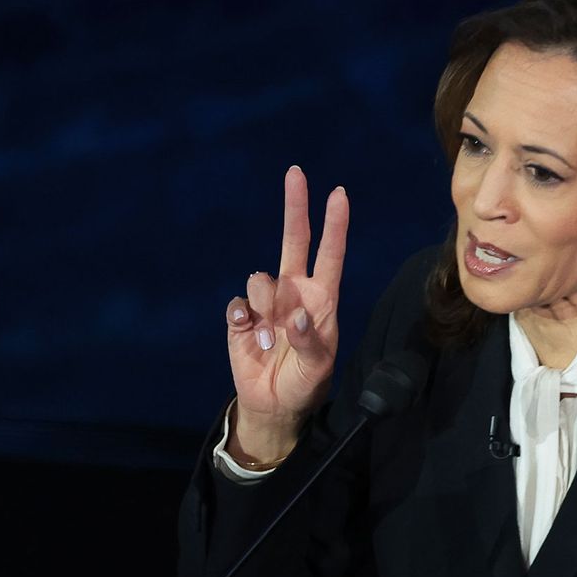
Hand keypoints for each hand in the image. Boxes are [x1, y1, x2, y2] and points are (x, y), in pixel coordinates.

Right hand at [223, 165, 348, 461]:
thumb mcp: (318, 366)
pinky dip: (243, 319)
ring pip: (259, 280)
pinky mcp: (242, 318)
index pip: (330, 254)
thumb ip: (311, 340)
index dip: (334, 224)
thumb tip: (298, 314)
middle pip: (293, 241)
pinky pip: (238, 304)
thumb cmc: (306, 382)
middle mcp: (295, 292)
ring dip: (263, 308)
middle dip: (294, 207)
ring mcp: (267, 303)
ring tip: (268, 341)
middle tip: (295, 172)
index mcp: (322, 298)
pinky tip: (250, 337)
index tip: (339, 193)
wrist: (275, 404)